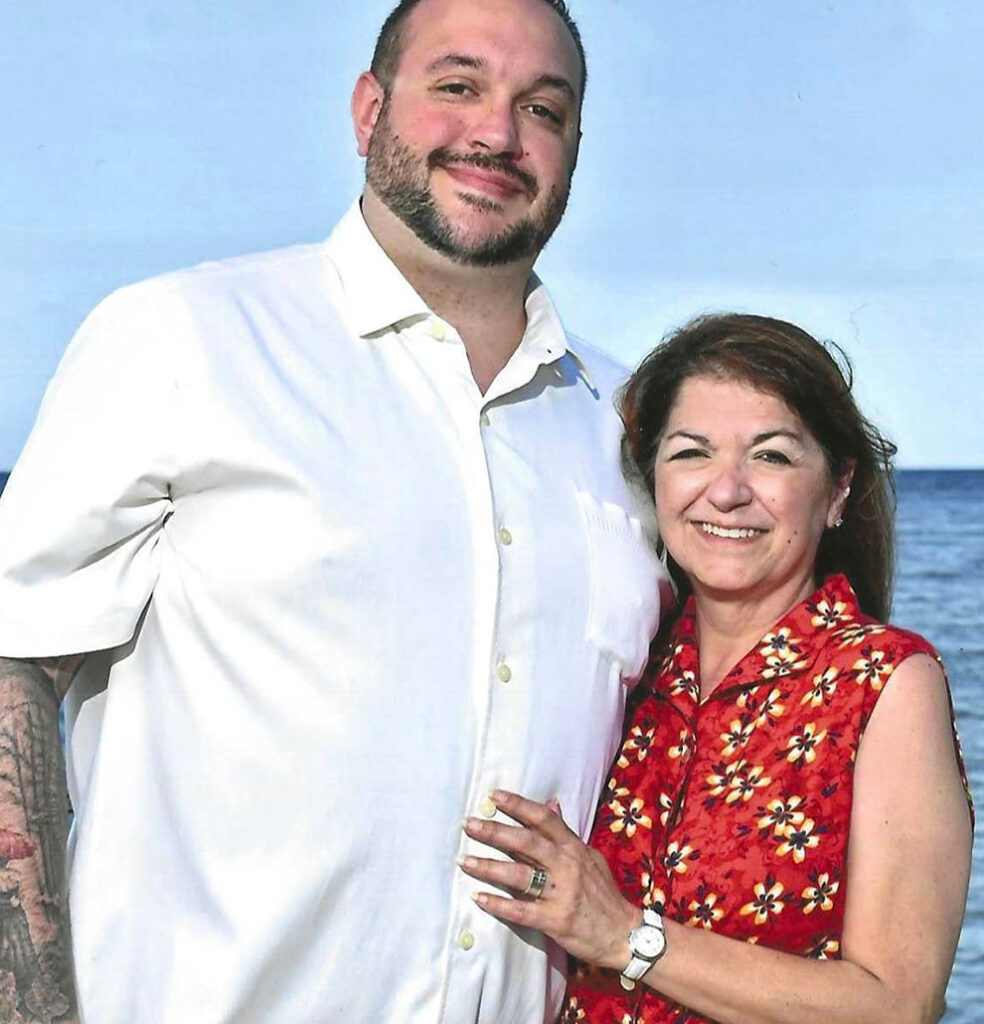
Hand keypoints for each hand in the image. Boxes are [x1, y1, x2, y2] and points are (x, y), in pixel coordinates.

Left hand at [460, 790, 639, 970]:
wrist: (624, 934)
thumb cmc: (602, 893)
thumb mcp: (588, 856)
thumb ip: (565, 832)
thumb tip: (550, 803)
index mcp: (573, 848)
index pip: (543, 819)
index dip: (518, 805)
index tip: (493, 796)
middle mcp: (566, 866)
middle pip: (525, 842)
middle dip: (494, 831)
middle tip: (468, 824)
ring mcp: (561, 893)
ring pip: (519, 875)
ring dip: (488, 867)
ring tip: (464, 860)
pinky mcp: (555, 920)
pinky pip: (521, 910)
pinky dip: (498, 904)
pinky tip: (478, 897)